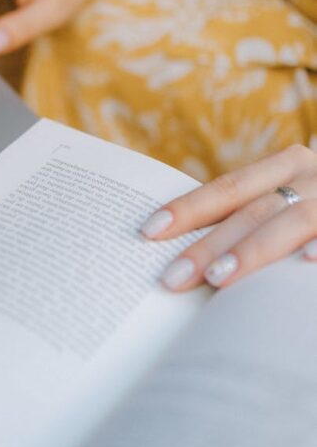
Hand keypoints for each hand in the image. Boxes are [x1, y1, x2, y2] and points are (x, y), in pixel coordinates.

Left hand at [141, 144, 316, 289]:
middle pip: (251, 211)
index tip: (147, 231)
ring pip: (291, 224)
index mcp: (288, 166)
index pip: (228, 188)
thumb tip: (184, 256)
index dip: (188, 208)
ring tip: (218, 280)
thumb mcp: (290, 197)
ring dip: (254, 252)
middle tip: (171, 278)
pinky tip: (305, 268)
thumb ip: (249, 217)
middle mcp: (314, 177)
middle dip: (208, 246)